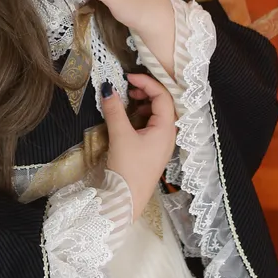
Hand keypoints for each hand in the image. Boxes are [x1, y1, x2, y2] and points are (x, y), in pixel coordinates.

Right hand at [101, 73, 176, 220]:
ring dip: (145, 104)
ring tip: (129, 102)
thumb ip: (114, 110)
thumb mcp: (120, 136)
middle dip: (148, 92)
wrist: (127, 200)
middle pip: (164, 104)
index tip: (128, 77)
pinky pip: (153, 125)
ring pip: (159, 115)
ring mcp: (162, 143)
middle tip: (130, 88)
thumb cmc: (128, 168)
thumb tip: (108, 89)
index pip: (163, 96)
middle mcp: (169, 134)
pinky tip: (129, 119)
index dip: (147, 82)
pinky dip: (142, 116)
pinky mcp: (154, 150)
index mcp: (167, 129)